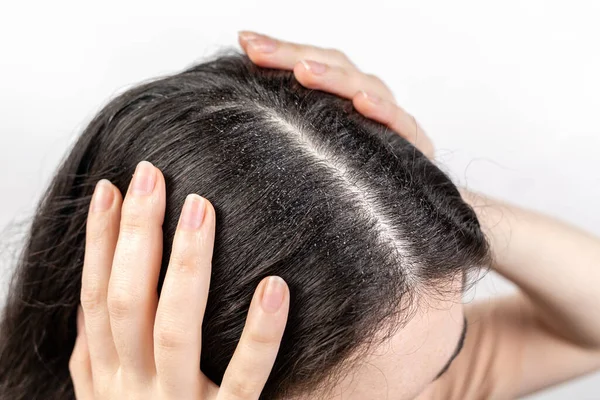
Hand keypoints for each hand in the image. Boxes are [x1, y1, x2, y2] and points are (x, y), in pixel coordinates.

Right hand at [70, 161, 289, 399]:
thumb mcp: (106, 392)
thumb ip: (99, 348)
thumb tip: (93, 291)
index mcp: (103, 376)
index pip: (95, 296)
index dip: (100, 241)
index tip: (113, 188)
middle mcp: (132, 388)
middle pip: (127, 300)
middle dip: (135, 235)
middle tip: (153, 176)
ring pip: (174, 329)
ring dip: (186, 266)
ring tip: (200, 209)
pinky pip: (246, 378)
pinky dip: (260, 333)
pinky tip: (275, 286)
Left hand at [238, 31, 434, 158]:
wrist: (392, 208)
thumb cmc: (347, 175)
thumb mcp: (312, 145)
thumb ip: (288, 121)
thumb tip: (243, 102)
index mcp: (341, 94)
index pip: (311, 63)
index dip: (281, 51)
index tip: (247, 42)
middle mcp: (366, 96)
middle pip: (332, 66)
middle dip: (293, 56)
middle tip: (259, 51)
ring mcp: (389, 117)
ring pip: (362, 86)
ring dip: (333, 78)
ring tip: (303, 72)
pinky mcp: (413, 143)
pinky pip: (399, 122)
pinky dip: (382, 110)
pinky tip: (362, 103)